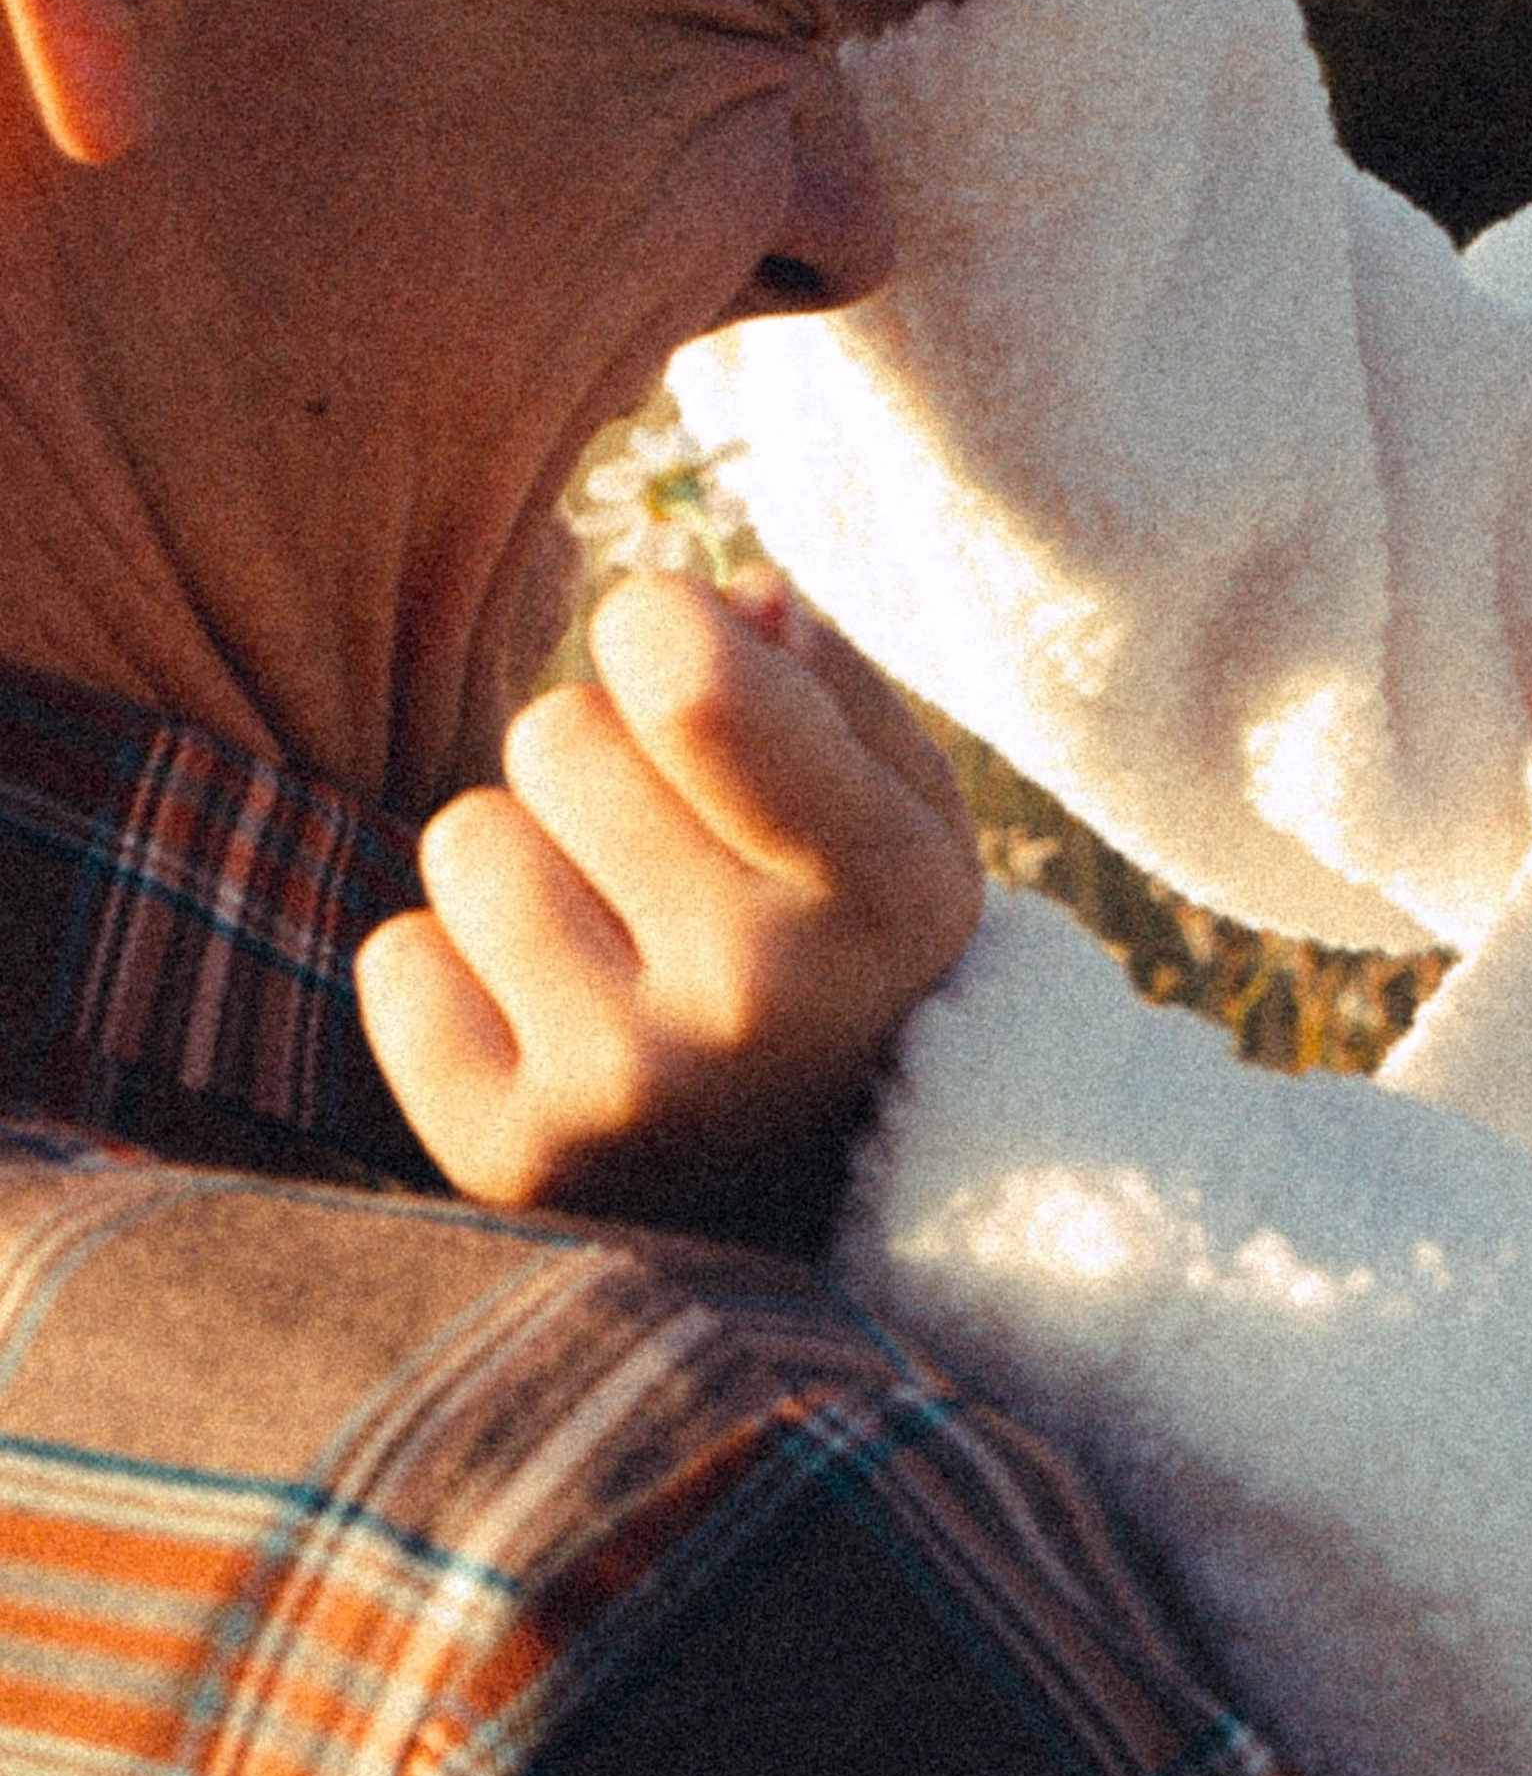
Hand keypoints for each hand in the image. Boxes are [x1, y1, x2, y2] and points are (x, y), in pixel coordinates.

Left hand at [357, 568, 983, 1227]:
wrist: (821, 1181)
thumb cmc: (840, 936)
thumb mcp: (892, 802)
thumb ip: (823, 676)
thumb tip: (727, 595)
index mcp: (880, 883)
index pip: (685, 680)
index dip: (658, 629)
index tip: (683, 672)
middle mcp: (762, 995)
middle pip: (552, 731)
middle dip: (589, 758)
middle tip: (655, 847)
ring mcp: (630, 1088)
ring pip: (466, 836)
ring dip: (517, 860)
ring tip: (601, 932)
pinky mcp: (511, 1156)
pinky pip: (395, 959)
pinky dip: (448, 970)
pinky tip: (540, 1015)